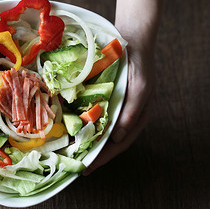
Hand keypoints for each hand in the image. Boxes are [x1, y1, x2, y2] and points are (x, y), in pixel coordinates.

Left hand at [83, 34, 155, 174]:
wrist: (132, 39)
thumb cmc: (139, 65)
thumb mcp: (140, 89)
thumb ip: (132, 113)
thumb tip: (118, 138)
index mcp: (136, 118)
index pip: (118, 144)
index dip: (103, 157)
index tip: (87, 169)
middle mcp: (124, 116)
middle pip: (107, 141)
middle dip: (91, 154)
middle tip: (73, 166)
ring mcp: (114, 107)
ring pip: (99, 130)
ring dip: (85, 141)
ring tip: (69, 151)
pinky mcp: (104, 98)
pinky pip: (93, 115)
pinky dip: (83, 124)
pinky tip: (70, 128)